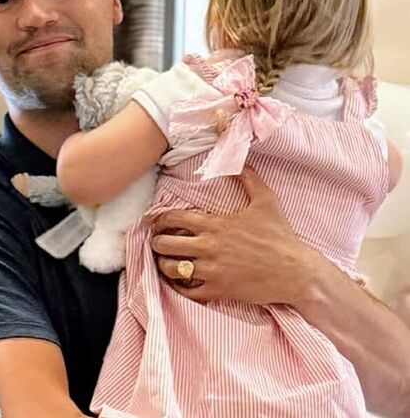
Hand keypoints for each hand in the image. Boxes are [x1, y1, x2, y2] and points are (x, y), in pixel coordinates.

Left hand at [150, 166, 321, 306]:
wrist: (296, 271)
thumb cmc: (280, 237)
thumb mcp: (266, 201)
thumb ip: (249, 179)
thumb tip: (240, 161)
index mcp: (214, 224)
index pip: (172, 218)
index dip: (159, 220)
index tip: (158, 223)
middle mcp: (208, 246)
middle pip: (165, 244)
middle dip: (157, 243)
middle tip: (158, 243)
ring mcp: (212, 270)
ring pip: (172, 269)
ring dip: (164, 265)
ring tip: (166, 263)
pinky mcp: (219, 290)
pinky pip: (188, 291)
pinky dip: (180, 287)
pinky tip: (182, 282)